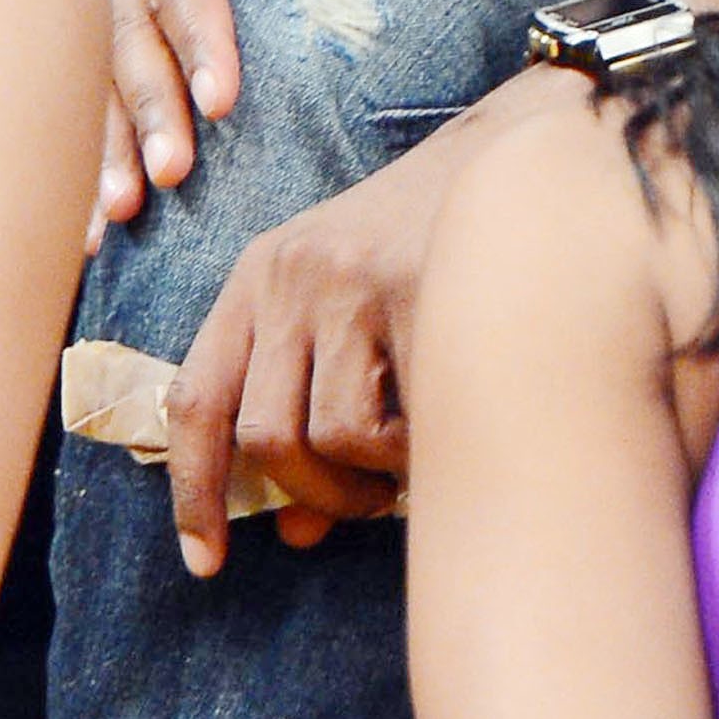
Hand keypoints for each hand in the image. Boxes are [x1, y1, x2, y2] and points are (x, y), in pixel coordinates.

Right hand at [93, 0, 426, 216]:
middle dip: (149, 104)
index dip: (199, 31)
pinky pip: (82, 80)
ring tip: (121, 214)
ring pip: (94, 63)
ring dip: (106, 139)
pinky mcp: (96, 11)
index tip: (224, 101)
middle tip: (174, 173)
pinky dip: (87, 146)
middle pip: (128, 25)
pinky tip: (94, 216)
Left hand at [164, 132, 453, 567]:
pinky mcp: (418, 288)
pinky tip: (449, 427)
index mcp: (262, 272)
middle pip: (267, 435)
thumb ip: (308, 398)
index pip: (199, 396)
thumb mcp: (346, 299)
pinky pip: (407, 418)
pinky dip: (424, 451)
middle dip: (317, 493)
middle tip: (365, 502)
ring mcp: (354, 279)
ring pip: (337, 435)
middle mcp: (294, 272)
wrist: (524, 155)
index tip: (207, 562)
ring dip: (376, 477)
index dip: (194, 490)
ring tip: (414, 457)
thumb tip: (295, 529)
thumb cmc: (437, 244)